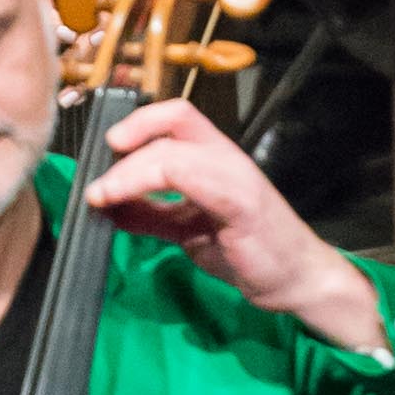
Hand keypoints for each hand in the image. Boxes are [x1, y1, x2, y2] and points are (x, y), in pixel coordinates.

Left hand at [81, 98, 386, 351]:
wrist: (297, 279)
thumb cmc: (250, 252)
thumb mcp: (187, 230)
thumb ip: (151, 215)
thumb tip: (107, 207)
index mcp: (215, 158)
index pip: (176, 116)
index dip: (139, 122)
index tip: (108, 148)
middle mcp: (225, 157)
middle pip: (174, 119)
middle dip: (129, 137)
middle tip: (97, 178)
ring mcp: (234, 176)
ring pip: (172, 151)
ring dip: (128, 171)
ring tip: (101, 195)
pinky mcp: (239, 202)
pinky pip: (188, 178)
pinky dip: (145, 185)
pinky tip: (122, 205)